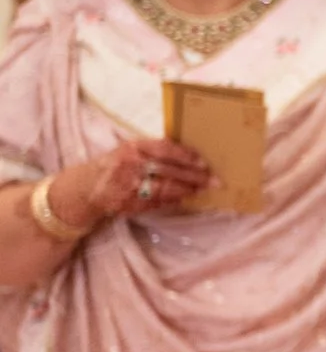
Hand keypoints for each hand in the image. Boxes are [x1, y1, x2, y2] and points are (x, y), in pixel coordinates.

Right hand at [54, 138, 213, 225]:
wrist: (85, 187)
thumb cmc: (114, 165)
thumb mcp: (129, 150)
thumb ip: (153, 151)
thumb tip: (189, 155)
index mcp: (132, 148)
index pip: (165, 149)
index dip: (187, 156)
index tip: (205, 162)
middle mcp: (129, 166)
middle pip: (169, 171)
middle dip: (195, 177)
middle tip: (215, 181)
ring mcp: (127, 187)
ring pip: (165, 189)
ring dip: (187, 190)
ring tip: (202, 190)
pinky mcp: (127, 204)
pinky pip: (155, 203)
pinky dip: (171, 201)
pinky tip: (183, 198)